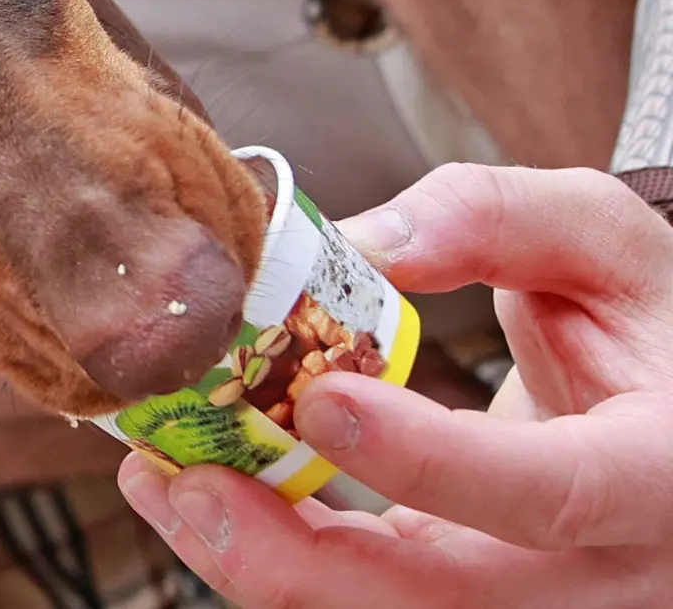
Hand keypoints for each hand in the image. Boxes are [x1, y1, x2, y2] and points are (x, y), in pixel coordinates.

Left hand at [116, 164, 672, 607]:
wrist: (661, 404)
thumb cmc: (640, 322)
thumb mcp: (602, 246)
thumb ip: (501, 219)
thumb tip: (367, 243)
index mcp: (658, 471)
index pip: (550, 495)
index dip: (430, 465)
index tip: (319, 401)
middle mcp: (606, 567)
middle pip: (449, 603)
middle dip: (301, 560)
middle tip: (189, 482)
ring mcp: (533, 602)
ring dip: (261, 566)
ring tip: (164, 485)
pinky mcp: (465, 598)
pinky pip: (364, 602)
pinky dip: (274, 559)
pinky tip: (201, 497)